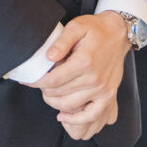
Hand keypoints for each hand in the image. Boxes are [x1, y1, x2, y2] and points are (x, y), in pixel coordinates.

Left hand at [30, 12, 129, 139]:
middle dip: (44, 91)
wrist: (118, 34)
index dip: (37, 82)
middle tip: (40, 84)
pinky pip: (91, 116)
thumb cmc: (96, 29)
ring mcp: (102, 89)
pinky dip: (76, 120)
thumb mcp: (76, 27)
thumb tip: (48, 57)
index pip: (53, 80)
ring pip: (70, 106)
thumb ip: (61, 42)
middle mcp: (94, 78)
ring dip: (55, 104)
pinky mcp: (109, 96)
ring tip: (48, 95)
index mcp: (84, 61)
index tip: (28, 80)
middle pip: (60, 94)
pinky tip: (63, 116)